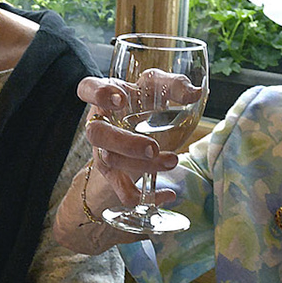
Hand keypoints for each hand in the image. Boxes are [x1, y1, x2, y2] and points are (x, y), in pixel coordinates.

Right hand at [77, 76, 177, 210]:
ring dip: (142, 166)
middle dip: (125, 143)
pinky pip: (123, 192)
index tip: (120, 99)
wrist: (132, 129)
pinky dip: (146, 196)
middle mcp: (99, 124)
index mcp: (105, 98)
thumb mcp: (157, 88)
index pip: (87, 89)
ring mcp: (102, 151)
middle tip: (152, 148)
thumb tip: (194, 93)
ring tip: (172, 160)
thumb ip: (174, 86)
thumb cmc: (142, 101)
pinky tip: (168, 194)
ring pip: (111, 162)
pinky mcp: (114, 175)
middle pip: (97, 134)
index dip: (99, 94)